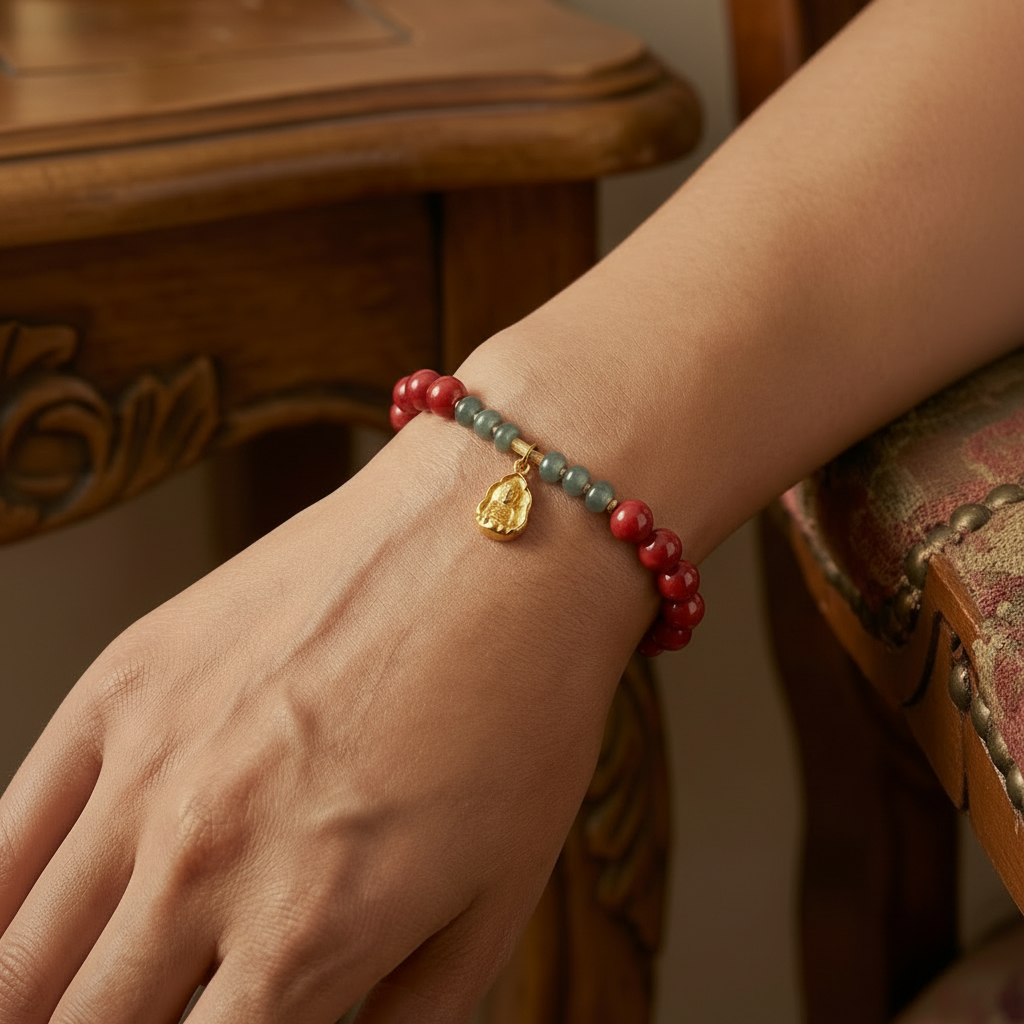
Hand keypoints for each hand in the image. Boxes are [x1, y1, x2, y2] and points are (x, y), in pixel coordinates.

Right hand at [0, 409, 650, 1023]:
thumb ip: (405, 1019)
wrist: (502, 541)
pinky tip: (24, 930)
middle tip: (138, 1016)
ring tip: (76, 996)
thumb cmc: (522, 711)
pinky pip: (7, 833)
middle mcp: (205, 863)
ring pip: (19, 958)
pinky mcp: (125, 682)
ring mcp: (150, 764)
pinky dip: (3, 904)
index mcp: (308, 937)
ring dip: (38, 1002)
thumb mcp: (495, 901)